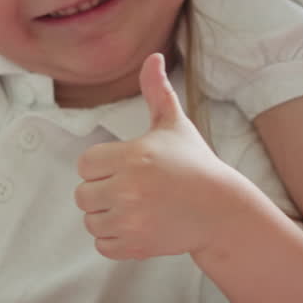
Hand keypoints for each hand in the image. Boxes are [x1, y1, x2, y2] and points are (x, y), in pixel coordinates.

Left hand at [75, 51, 230, 259]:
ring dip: (106, 216)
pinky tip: (136, 225)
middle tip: (128, 188)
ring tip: (133, 207)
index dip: (101, 165)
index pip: (85, 164)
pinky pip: (102, 245)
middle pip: (82, 194)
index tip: (124, 166)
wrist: (220, 210)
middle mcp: (128, 189)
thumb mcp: (174, 124)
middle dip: (101, 191)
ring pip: (91, 221)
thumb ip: (157, 91)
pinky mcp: (136, 246)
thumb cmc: (194, 164)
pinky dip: (114, 239)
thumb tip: (153, 56)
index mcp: (133, 156)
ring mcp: (131, 220)